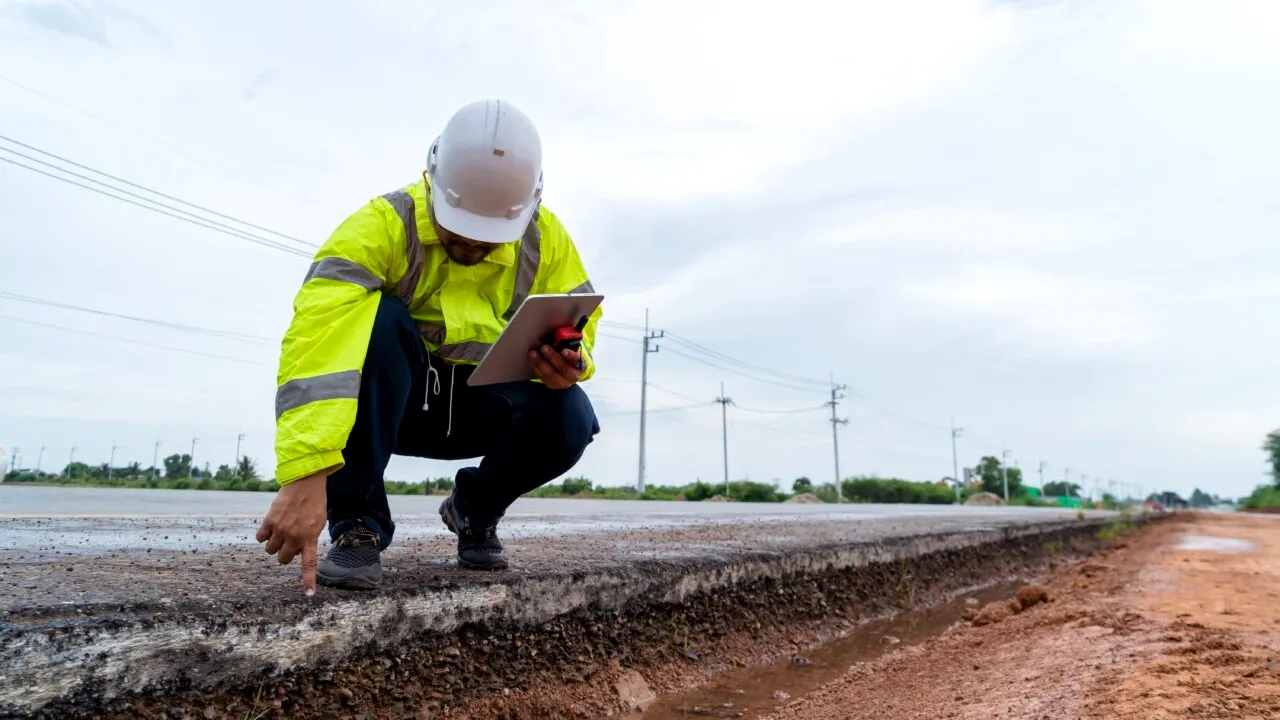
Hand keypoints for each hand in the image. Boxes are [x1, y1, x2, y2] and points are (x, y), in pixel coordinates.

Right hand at [255, 471, 327, 596]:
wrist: (305, 483)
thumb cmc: (314, 503)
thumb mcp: (318, 523)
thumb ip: (309, 538)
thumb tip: (297, 551)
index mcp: (309, 538)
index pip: (309, 565)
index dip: (308, 581)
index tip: (309, 596)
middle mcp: (294, 537)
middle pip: (282, 559)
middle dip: (285, 554)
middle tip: (289, 543)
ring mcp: (280, 530)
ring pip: (270, 550)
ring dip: (274, 545)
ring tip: (280, 533)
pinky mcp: (269, 521)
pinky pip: (260, 538)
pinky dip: (264, 536)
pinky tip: (270, 527)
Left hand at [529, 345, 582, 389]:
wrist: (569, 372)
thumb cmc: (569, 357)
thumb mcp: (571, 349)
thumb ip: (565, 342)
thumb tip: (556, 334)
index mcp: (580, 365)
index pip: (577, 360)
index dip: (571, 356)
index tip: (564, 350)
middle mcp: (573, 376)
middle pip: (563, 368)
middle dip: (552, 357)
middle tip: (544, 347)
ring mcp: (562, 382)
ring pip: (550, 374)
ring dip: (540, 362)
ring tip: (533, 353)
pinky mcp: (551, 385)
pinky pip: (542, 376)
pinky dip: (536, 367)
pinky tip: (531, 359)